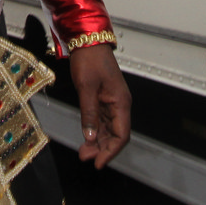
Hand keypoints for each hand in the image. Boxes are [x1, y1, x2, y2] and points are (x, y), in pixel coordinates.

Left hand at [68, 43, 130, 169]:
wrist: (87, 41)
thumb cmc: (89, 61)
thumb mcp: (86, 88)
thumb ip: (89, 113)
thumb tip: (89, 137)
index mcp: (121, 102)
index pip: (121, 134)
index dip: (111, 151)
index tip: (98, 163)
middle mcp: (120, 104)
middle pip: (116, 134)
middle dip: (103, 148)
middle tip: (85, 158)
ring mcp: (112, 102)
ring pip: (109, 129)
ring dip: (98, 142)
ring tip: (83, 152)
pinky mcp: (103, 99)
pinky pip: (102, 121)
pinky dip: (95, 131)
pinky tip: (86, 138)